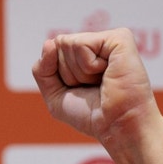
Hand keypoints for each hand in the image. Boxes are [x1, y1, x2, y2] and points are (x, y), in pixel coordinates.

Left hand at [32, 28, 157, 143]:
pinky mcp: (119, 37)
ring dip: (79, 72)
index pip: (51, 52)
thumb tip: (50, 42)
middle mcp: (97, 44)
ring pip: (67, 44)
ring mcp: (108, 39)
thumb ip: (43, 69)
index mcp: (84, 56)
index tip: (81, 90)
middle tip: (92, 87)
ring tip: (101, 82)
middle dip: (68, 74)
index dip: (58, 76)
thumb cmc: (91, 115)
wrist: (116, 126)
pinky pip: (81, 44)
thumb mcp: (55, 95)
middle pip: (57, 47)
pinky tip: (107, 74)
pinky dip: (88, 66)